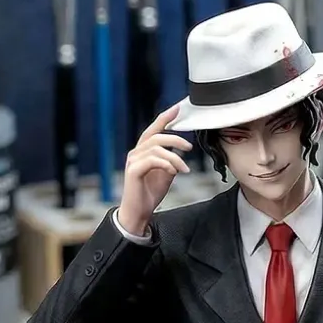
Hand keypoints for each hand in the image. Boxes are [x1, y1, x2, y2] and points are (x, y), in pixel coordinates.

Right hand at [116, 103, 193, 236]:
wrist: (139, 213)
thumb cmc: (149, 194)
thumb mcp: (166, 174)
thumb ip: (171, 160)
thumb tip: (180, 151)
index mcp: (143, 152)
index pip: (153, 130)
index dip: (165, 118)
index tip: (177, 109)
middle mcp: (136, 153)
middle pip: (156, 136)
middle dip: (175, 138)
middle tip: (189, 147)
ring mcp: (133, 161)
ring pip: (156, 148)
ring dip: (174, 157)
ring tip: (184, 169)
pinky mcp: (133, 171)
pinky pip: (152, 160)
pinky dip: (166, 164)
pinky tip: (173, 172)